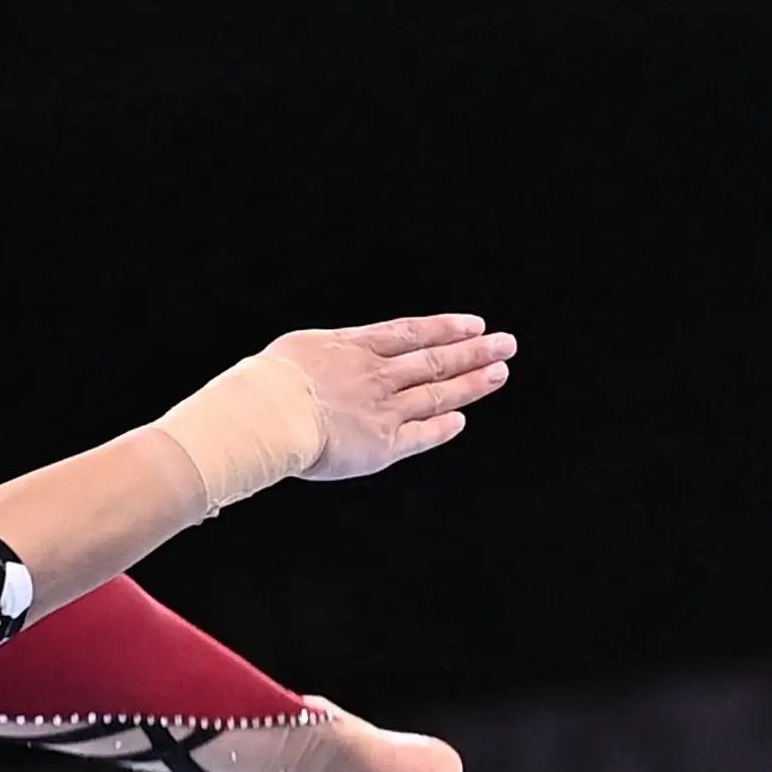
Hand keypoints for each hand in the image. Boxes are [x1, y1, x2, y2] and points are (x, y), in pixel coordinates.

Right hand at [266, 314, 518, 481]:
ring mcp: (383, 410)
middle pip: (434, 360)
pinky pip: (419, 435)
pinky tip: (459, 421)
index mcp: (353, 348)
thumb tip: (326, 360)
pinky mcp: (381, 446)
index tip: (474, 324)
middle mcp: (376, 375)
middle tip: (507, 344)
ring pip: (436, 393)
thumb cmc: (264, 384)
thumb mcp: (296, 352)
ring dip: (471, 383)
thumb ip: (324, 356)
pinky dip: (440, 428)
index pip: (410, 333)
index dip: (444, 328)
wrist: (266, 414)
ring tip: (499, 373)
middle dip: (473, 351)